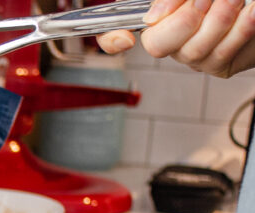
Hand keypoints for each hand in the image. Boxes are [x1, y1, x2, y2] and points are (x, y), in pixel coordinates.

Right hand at [97, 0, 254, 76]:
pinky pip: (223, 53)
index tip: (127, 39)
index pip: (113, 35)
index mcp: (155, 19)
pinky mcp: (219, 66)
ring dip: (220, 18)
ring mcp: (192, 56)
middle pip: (157, 45)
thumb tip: (152, 18)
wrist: (252, 1)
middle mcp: (168, 41)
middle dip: (185, 19)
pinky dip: (241, 29)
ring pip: (194, 49)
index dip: (112, 40)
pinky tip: (251, 12)